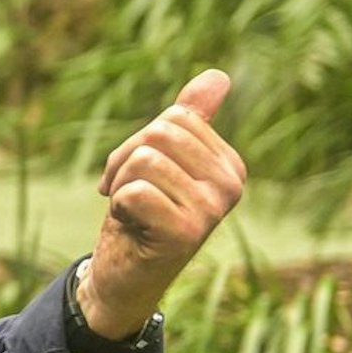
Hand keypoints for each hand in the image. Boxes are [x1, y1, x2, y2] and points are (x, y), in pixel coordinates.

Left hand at [78, 69, 246, 338]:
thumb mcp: (162, 162)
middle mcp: (231, 185)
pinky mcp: (186, 232)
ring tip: (130, 211)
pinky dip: (119, 206)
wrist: (125, 276)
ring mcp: (212, 210)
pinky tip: (131, 227)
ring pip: (144, 160)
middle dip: (125, 161)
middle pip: (159, 134)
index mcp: (230, 164)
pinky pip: (135, 190)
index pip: (174, 118)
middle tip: (124, 193)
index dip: (137, 143)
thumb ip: (190, 120)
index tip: (133, 175)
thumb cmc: (141, 215)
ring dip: (120, 184)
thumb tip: (219, 76)